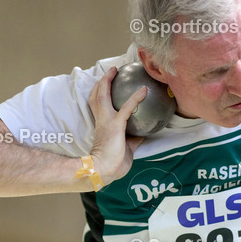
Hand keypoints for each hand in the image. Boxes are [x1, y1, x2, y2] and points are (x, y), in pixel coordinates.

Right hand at [87, 67, 146, 184]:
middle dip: (101, 82)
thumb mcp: (126, 148)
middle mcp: (101, 119)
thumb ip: (132, 138)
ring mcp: (107, 121)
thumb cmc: (113, 163)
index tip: (106, 84)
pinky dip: (135, 98)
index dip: (101, 92)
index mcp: (101, 125)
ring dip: (108, 81)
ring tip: (116, 71)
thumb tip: (143, 132)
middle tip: (110, 72)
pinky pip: (127, 108)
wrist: (104, 170)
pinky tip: (144, 90)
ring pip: (103, 95)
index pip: (97, 105)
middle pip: (96, 96)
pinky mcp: (116, 124)